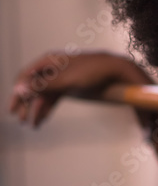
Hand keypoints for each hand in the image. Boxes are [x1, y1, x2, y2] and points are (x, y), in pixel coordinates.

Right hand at [8, 50, 150, 127]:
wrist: (115, 72)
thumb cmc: (93, 71)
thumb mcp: (67, 79)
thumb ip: (44, 85)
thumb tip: (20, 89)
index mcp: (49, 60)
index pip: (25, 76)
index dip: (18, 93)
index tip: (13, 108)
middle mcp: (51, 67)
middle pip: (32, 86)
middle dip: (25, 104)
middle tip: (19, 119)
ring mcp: (60, 77)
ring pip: (43, 95)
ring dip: (36, 109)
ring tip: (31, 125)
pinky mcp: (68, 86)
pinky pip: (53, 98)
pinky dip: (47, 109)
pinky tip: (42, 120)